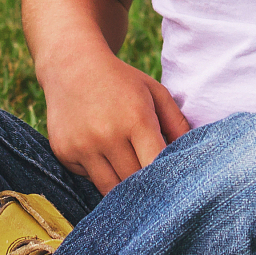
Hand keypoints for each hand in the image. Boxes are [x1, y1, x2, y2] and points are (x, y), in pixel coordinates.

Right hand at [37, 47, 190, 193]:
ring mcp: (82, 146)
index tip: (172, 184)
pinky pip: (89, 178)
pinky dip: (99, 173)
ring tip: (129, 172)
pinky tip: (100, 153)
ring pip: (110, 189)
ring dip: (122, 186)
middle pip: (134, 182)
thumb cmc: (121, 81)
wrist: (71, 66)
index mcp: (136, 119)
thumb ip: (177, 124)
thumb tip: (191, 159)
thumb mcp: (155, 92)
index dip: (166, 180)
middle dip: (146, 185)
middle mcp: (107, 135)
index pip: (155, 166)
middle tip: (153, 183)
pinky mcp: (64, 152)